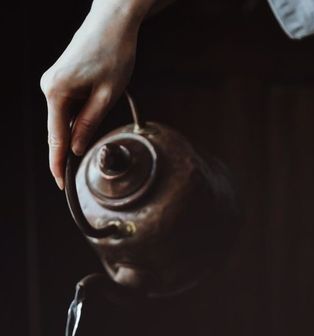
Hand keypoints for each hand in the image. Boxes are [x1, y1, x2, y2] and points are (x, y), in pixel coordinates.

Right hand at [40, 0, 155, 188]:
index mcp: (57, 92)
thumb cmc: (113, 53)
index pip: (56, 139)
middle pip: (58, 131)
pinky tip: (94, 109)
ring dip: (79, 129)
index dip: (59, 165)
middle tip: (80, 170)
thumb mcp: (107, 96)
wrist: (112, 22)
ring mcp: (53, 83)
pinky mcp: (60, 81)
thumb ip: (90, 124)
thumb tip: (76, 148)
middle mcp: (49, 87)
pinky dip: (78, 118)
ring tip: (102, 109)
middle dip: (69, 151)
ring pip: (64, 120)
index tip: (61, 184)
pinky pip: (67, 109)